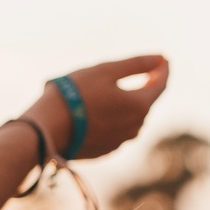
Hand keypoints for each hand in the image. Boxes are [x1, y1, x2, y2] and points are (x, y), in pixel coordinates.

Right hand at [26, 54, 170, 160]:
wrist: (46, 129)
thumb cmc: (75, 94)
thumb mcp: (105, 71)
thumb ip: (136, 64)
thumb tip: (161, 58)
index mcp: (139, 105)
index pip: (161, 85)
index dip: (162, 70)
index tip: (162, 59)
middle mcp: (135, 126)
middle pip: (146, 103)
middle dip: (145, 87)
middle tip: (142, 73)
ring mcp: (120, 141)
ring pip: (131, 119)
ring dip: (128, 105)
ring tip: (116, 94)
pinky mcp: (104, 151)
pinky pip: (116, 131)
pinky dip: (113, 120)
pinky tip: (97, 113)